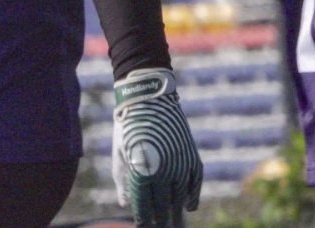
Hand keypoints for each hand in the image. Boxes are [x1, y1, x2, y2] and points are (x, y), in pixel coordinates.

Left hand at [112, 68, 203, 227]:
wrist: (149, 99)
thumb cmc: (128, 128)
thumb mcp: (119, 154)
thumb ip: (123, 182)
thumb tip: (126, 205)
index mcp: (142, 172)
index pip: (144, 205)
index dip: (143, 219)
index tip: (143, 226)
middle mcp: (163, 170)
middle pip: (163, 206)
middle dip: (161, 221)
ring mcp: (180, 163)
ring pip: (180, 197)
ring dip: (177, 213)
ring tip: (174, 225)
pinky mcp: (191, 155)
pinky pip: (195, 182)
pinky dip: (193, 196)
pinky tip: (189, 207)